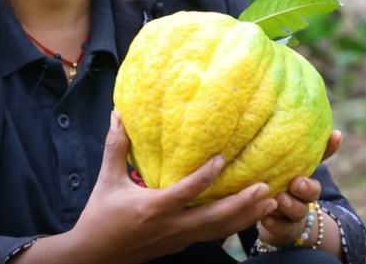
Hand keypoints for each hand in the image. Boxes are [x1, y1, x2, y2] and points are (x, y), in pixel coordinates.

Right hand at [15, 111, 277, 263]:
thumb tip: (117, 114)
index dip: (206, 176)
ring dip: (245, 217)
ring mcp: (178, 238)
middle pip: (214, 218)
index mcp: (153, 207)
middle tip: (266, 187)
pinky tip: (250, 216)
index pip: (186, 192)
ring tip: (271, 202)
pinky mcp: (180, 244)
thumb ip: (116, 147)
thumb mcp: (106, 181)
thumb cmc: (99, 217)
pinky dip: (233, 226)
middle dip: (242, 204)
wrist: (94, 257)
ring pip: (218, 230)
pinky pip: (212, 236)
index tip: (223, 159)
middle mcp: (171, 225)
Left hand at [256, 130, 342, 247]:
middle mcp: (304, 195)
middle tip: (295, 181)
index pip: (321, 158)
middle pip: (313, 191)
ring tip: (279, 199)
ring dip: (290, 205)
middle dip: (306, 186)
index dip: (330, 146)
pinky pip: (280, 227)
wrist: (276, 225)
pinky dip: (273, 222)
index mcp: (305, 176)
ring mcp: (294, 214)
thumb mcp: (280, 167)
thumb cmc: (277, 188)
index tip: (335, 135)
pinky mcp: (282, 230)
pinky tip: (265, 216)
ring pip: (297, 211)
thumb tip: (299, 119)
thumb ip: (286, 147)